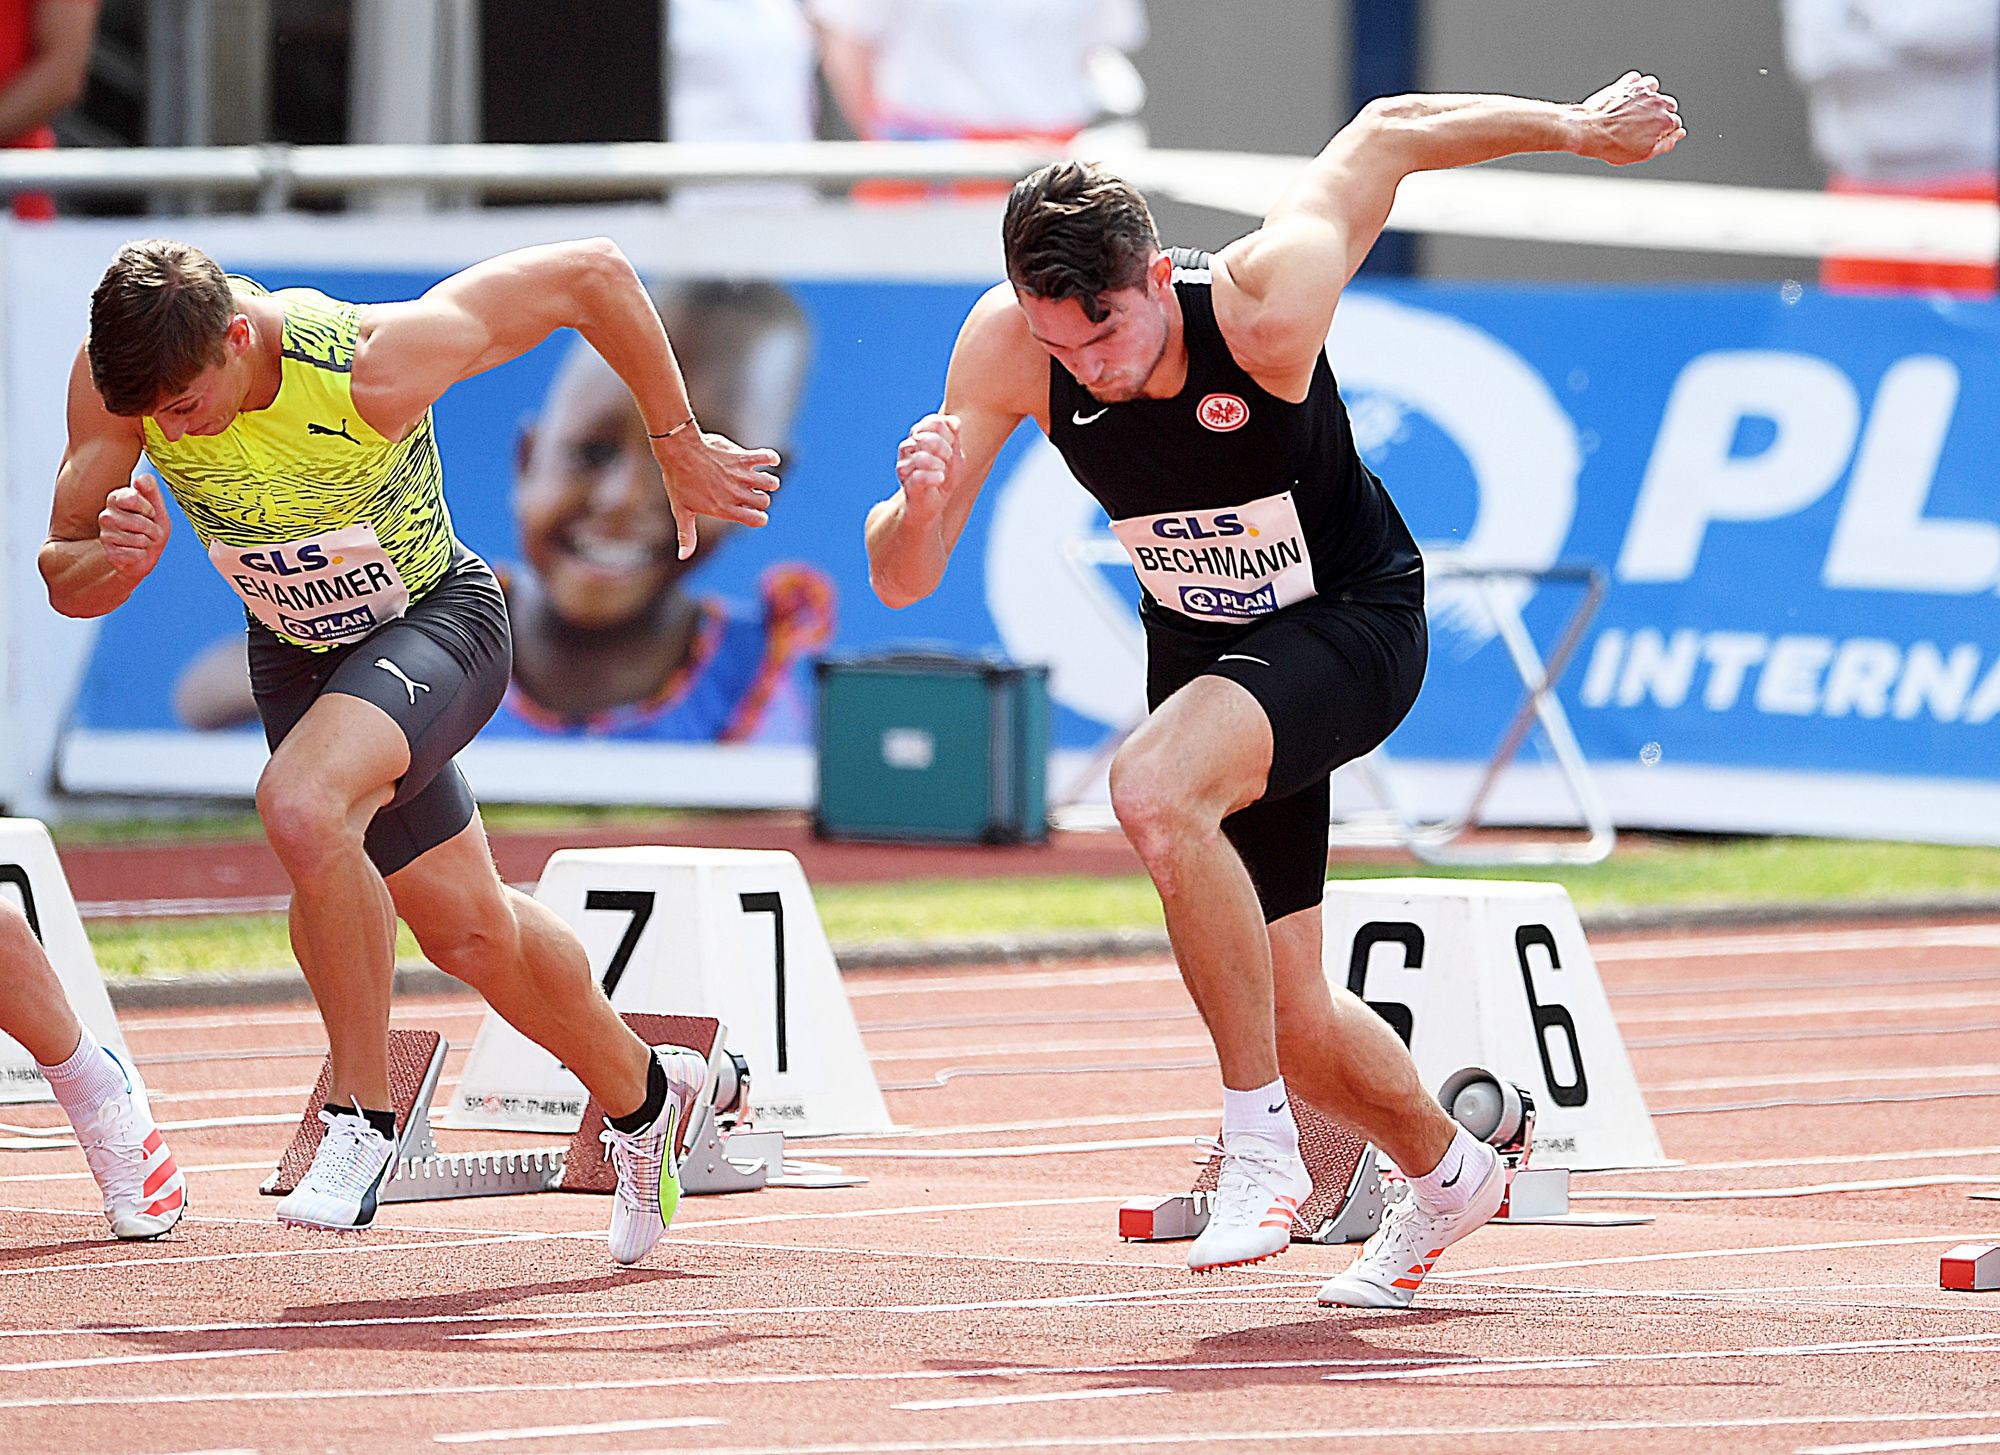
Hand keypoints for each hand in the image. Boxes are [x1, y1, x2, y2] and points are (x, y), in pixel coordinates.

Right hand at [98, 471, 169, 578]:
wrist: (146, 553)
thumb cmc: (151, 526)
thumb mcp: (156, 506)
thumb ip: (150, 489)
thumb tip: (141, 479)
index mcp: (115, 499)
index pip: (134, 498)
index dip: (149, 508)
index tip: (150, 512)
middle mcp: (106, 515)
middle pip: (140, 522)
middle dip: (153, 530)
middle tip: (151, 532)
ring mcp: (105, 535)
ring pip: (139, 539)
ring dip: (148, 543)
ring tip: (143, 541)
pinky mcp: (109, 553)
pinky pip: (135, 554)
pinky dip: (142, 555)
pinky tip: (136, 552)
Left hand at [654, 430, 781, 560]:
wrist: (678, 451)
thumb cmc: (679, 481)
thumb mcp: (681, 510)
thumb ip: (687, 535)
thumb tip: (683, 557)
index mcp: (725, 509)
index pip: (758, 520)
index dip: (758, 517)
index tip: (751, 510)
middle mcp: (736, 493)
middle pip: (765, 501)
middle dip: (761, 497)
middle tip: (749, 491)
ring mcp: (741, 475)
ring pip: (771, 482)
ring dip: (768, 481)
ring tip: (757, 477)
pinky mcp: (742, 457)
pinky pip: (767, 457)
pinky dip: (771, 458)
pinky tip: (767, 460)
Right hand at [894, 413, 961, 522]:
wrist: (933, 505)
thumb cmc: (942, 478)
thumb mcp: (954, 455)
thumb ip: (955, 437)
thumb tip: (956, 421)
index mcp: (917, 437)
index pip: (932, 422)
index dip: (947, 432)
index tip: (952, 444)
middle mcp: (907, 449)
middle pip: (926, 437)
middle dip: (944, 448)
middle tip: (948, 459)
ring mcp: (904, 466)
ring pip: (921, 457)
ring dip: (939, 464)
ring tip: (943, 471)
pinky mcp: (907, 485)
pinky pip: (920, 476)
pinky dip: (934, 477)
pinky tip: (940, 479)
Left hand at [1575, 72, 1684, 165]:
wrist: (1588, 131)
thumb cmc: (1613, 146)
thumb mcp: (1643, 154)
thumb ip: (1666, 144)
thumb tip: (1680, 133)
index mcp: (1666, 120)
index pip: (1675, 124)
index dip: (1662, 132)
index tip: (1648, 137)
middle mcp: (1658, 101)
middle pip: (1668, 105)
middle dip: (1658, 114)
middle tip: (1640, 126)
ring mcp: (1642, 90)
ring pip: (1654, 89)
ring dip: (1648, 98)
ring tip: (1633, 111)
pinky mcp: (1627, 83)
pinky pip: (1636, 79)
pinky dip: (1633, 85)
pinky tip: (1625, 97)